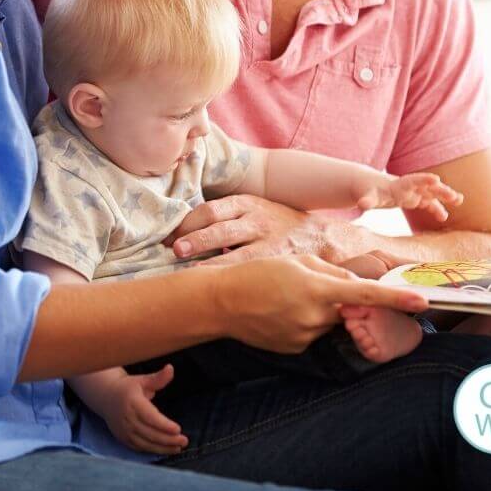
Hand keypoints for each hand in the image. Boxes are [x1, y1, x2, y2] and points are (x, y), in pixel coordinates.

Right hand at [100, 366, 187, 454]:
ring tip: (178, 448)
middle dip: (168, 439)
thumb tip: (170, 368)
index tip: (178, 429)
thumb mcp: (143, 380)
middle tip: (184, 441)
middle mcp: (127, 418)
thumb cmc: (128, 387)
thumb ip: (158, 378)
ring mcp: (124, 430)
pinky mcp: (123, 438)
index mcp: (132, 402)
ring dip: (163, 448)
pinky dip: (153, 450)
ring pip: (145, 443)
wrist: (106, 396)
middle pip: (150, 433)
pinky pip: (139, 448)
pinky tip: (166, 449)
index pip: (150, 417)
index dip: (164, 425)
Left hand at [163, 195, 327, 265]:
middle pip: (217, 227)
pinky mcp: (277, 260)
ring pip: (232, 250)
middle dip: (193, 239)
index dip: (186, 223)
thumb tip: (183, 232)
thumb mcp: (254, 209)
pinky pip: (250, 268)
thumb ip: (226, 217)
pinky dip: (230, 276)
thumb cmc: (278, 224)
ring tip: (188, 272)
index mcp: (245, 202)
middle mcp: (254, 218)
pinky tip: (217, 287)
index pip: (209, 210)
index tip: (169, 237)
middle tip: (174, 250)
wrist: (322, 237)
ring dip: (207, 262)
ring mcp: (267, 240)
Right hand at [214, 254, 428, 354]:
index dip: (396, 299)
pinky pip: (312, 333)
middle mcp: (315, 316)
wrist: (222, 302)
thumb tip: (356, 286)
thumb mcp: (296, 261)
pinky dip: (303, 322)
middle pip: (346, 309)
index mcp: (317, 289)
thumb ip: (332, 272)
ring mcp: (305, 336)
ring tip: (285, 299)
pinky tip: (279, 314)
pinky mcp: (296, 348)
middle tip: (308, 286)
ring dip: (318, 310)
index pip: (366, 295)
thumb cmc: (258, 274)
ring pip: (328, 321)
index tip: (422, 301)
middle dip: (338, 299)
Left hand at [356, 173, 462, 221]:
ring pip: (432, 194)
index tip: (436, 179)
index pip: (412, 180)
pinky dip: (436, 209)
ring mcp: (412, 193)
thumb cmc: (366, 190)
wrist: (367, 185)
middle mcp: (408, 187)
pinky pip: (428, 204)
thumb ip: (367, 200)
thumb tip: (362, 205)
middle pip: (427, 187)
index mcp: (398, 185)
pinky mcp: (413, 200)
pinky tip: (444, 218)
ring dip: (444, 196)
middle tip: (454, 196)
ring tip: (459, 200)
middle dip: (440, 190)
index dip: (423, 179)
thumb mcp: (366, 195)